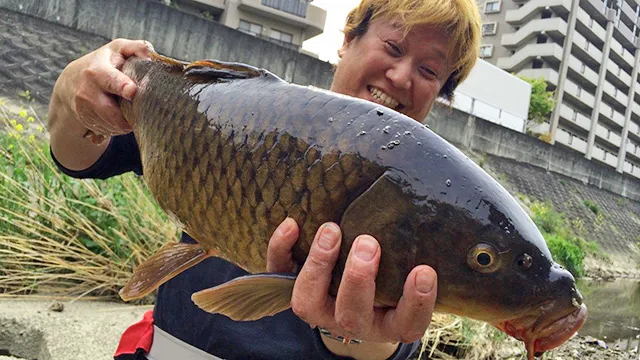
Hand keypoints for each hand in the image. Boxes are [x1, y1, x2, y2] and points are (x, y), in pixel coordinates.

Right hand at [50, 38, 150, 138]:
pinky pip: (108, 131)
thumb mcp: (118, 50)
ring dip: (125, 124)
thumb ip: (136, 48)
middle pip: (111, 113)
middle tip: (141, 113)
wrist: (72, 81)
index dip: (122, 86)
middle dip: (128, 118)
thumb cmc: (104, 63)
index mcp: (98, 71)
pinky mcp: (84, 121)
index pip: (110, 80)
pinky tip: (119, 117)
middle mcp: (87, 91)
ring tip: (129, 111)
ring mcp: (84, 108)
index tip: (132, 91)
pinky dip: (117, 128)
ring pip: (112, 126)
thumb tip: (151, 54)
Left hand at [267, 218, 437, 355]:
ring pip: (308, 303)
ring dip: (318, 265)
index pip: (407, 323)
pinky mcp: (294, 290)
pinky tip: (292, 225)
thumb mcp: (409, 271)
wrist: (355, 293)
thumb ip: (418, 252)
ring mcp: (320, 310)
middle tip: (368, 243)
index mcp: (389, 321)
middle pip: (351, 315)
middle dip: (358, 279)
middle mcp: (354, 321)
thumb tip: (435, 208)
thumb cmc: (393, 276)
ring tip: (331, 230)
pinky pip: (278, 277)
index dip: (417, 302)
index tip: (424, 271)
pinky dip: (280, 251)